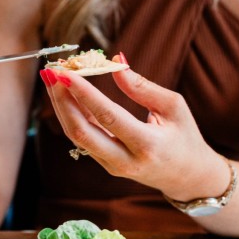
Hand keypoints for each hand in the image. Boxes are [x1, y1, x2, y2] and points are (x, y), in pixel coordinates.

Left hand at [41, 57, 227, 200]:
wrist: (187, 177)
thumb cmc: (184, 136)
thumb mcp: (173, 107)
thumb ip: (142, 87)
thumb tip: (115, 62)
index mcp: (148, 145)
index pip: (108, 116)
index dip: (84, 94)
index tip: (66, 73)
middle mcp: (125, 160)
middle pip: (82, 131)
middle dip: (61, 100)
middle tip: (51, 72)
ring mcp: (112, 165)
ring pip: (76, 135)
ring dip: (61, 105)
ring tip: (52, 78)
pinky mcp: (104, 164)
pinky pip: (82, 138)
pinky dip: (71, 114)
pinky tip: (64, 93)